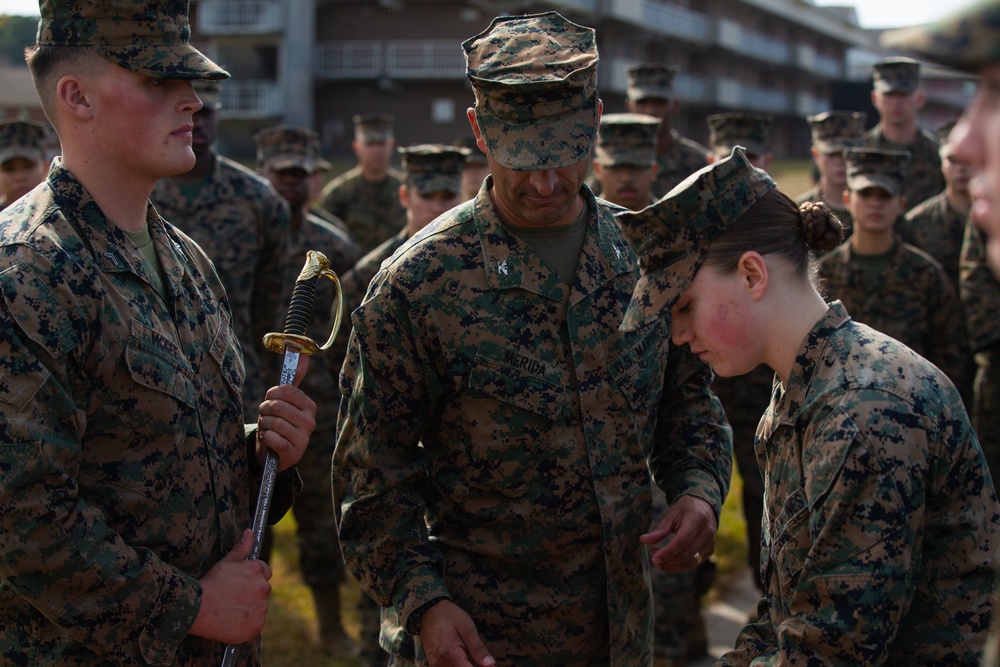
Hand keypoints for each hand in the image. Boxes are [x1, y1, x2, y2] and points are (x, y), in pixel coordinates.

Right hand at [189, 530, 272, 642]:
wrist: (197, 609)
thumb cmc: (210, 584)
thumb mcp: (225, 562)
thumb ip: (241, 548)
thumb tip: (249, 532)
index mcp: (257, 571)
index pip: (265, 572)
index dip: (252, 577)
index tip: (241, 584)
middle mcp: (263, 588)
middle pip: (263, 590)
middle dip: (251, 593)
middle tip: (232, 598)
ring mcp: (261, 608)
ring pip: (260, 608)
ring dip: (250, 609)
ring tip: (230, 610)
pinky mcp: (256, 626)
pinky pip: (255, 624)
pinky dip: (246, 624)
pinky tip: (231, 621)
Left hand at [255, 354, 315, 470]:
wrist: (276, 453)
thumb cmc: (279, 422)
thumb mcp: (287, 402)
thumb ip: (294, 379)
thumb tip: (304, 355)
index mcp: (309, 406)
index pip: (288, 390)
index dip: (272, 393)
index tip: (269, 398)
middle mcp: (310, 422)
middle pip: (277, 406)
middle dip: (264, 410)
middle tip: (265, 416)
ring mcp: (303, 439)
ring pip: (273, 422)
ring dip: (264, 425)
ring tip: (267, 429)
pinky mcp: (293, 453)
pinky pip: (273, 438)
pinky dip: (266, 437)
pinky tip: (269, 439)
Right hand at [419, 600, 494, 666]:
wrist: (428, 610)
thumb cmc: (449, 615)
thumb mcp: (467, 628)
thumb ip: (478, 648)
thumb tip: (491, 664)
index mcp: (450, 654)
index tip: (491, 666)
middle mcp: (440, 663)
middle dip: (473, 666)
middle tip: (484, 662)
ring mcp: (435, 665)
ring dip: (465, 666)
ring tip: (473, 658)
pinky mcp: (434, 664)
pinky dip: (458, 665)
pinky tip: (465, 660)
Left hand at [640, 495, 717, 571]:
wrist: (704, 506)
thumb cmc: (685, 509)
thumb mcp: (671, 514)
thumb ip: (659, 529)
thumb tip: (643, 540)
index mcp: (697, 520)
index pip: (682, 541)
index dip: (667, 552)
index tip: (654, 558)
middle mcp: (707, 533)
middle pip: (686, 555)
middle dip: (668, 560)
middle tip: (653, 559)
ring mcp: (710, 543)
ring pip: (691, 563)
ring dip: (673, 567)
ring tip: (659, 563)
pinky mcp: (710, 550)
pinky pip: (694, 563)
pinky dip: (680, 566)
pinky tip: (669, 561)